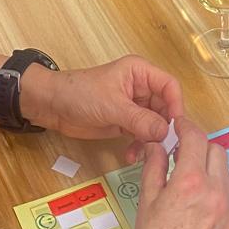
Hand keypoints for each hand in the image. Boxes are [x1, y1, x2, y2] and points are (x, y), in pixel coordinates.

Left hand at [20, 54, 182, 150]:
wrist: (53, 106)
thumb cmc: (80, 93)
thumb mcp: (112, 106)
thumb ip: (140, 119)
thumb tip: (164, 132)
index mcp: (140, 72)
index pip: (169, 86)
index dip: (176, 106)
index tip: (175, 127)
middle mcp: (140, 87)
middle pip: (165, 108)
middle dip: (163, 128)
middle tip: (162, 148)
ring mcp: (133, 106)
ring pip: (154, 124)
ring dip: (151, 140)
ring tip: (145, 154)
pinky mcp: (124, 122)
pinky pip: (141, 134)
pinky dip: (140, 145)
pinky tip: (132, 156)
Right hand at [123, 117, 228, 228]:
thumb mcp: (146, 201)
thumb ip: (154, 166)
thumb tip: (158, 144)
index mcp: (191, 182)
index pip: (195, 138)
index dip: (186, 126)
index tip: (179, 125)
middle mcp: (217, 194)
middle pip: (217, 152)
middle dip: (199, 149)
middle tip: (182, 158)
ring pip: (226, 179)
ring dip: (210, 174)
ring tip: (190, 192)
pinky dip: (217, 203)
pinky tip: (198, 220)